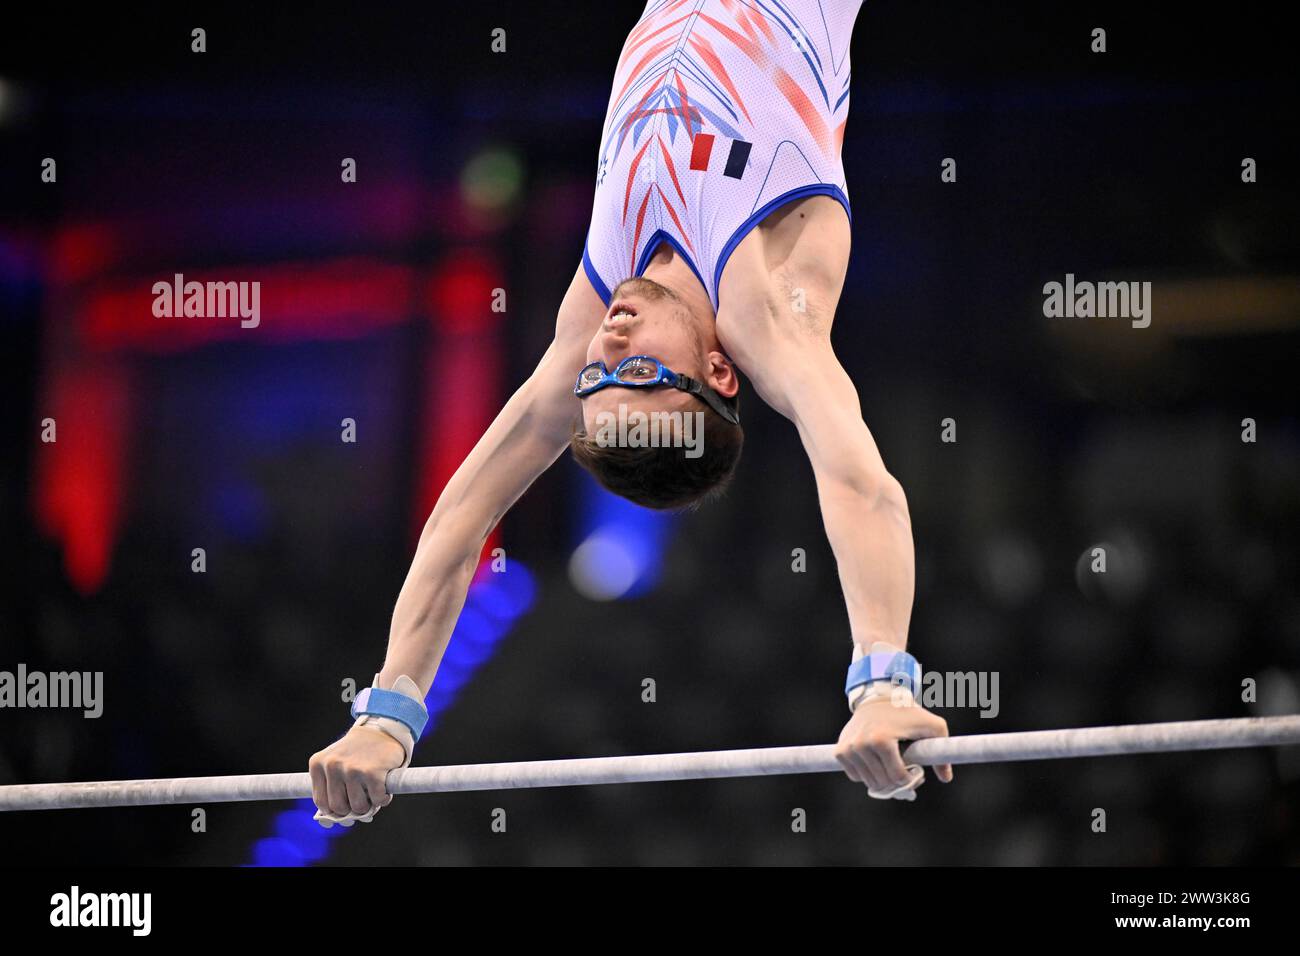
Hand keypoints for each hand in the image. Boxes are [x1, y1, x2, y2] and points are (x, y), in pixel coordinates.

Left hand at [308, 724, 406, 825]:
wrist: (380, 730)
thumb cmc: (357, 753)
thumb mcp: (336, 764)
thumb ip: (332, 789)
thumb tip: (330, 822)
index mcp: (318, 764)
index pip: (321, 802)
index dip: (334, 810)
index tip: (345, 809)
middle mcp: (332, 766)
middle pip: (338, 807)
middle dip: (352, 809)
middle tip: (361, 800)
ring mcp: (352, 769)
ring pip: (358, 807)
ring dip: (368, 805)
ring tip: (372, 793)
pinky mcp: (372, 773)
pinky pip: (377, 800)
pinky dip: (383, 799)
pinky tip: (383, 789)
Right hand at [834, 689, 952, 798]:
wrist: (878, 699)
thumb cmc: (908, 713)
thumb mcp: (933, 726)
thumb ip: (943, 751)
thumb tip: (945, 778)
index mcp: (882, 740)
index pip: (897, 778)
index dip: (910, 780)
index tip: (916, 772)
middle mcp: (861, 744)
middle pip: (883, 783)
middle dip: (897, 782)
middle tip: (905, 771)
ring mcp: (848, 748)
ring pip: (868, 782)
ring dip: (882, 779)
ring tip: (891, 766)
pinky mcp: (840, 750)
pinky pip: (854, 776)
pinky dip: (866, 774)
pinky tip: (875, 762)